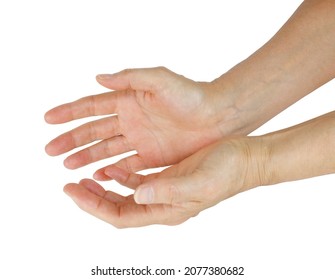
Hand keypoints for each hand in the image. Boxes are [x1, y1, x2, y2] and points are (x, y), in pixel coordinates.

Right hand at [45, 67, 234, 178]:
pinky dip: (112, 170)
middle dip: (72, 139)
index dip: (69, 113)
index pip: (92, 106)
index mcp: (129, 100)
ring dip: (87, 157)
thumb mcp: (161, 80)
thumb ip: (131, 78)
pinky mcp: (153, 155)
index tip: (48, 119)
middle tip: (51, 150)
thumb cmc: (192, 96)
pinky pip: (127, 164)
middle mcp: (131, 120)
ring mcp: (141, 139)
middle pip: (94, 131)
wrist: (219, 117)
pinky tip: (99, 175)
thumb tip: (98, 78)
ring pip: (107, 150)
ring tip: (68, 165)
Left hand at [63, 137, 264, 227]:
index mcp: (166, 211)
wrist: (242, 160)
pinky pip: (136, 181)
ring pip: (123, 196)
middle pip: (117, 209)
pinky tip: (110, 168)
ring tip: (83, 176)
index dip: (94, 206)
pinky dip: (120, 176)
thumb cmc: (227, 173)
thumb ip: (168, 191)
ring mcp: (162, 192)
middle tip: (71, 184)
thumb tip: (137, 195)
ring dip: (102, 188)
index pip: (120, 216)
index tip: (73, 191)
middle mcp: (161, 205)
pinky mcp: (166, 178)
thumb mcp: (199, 183)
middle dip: (92, 199)